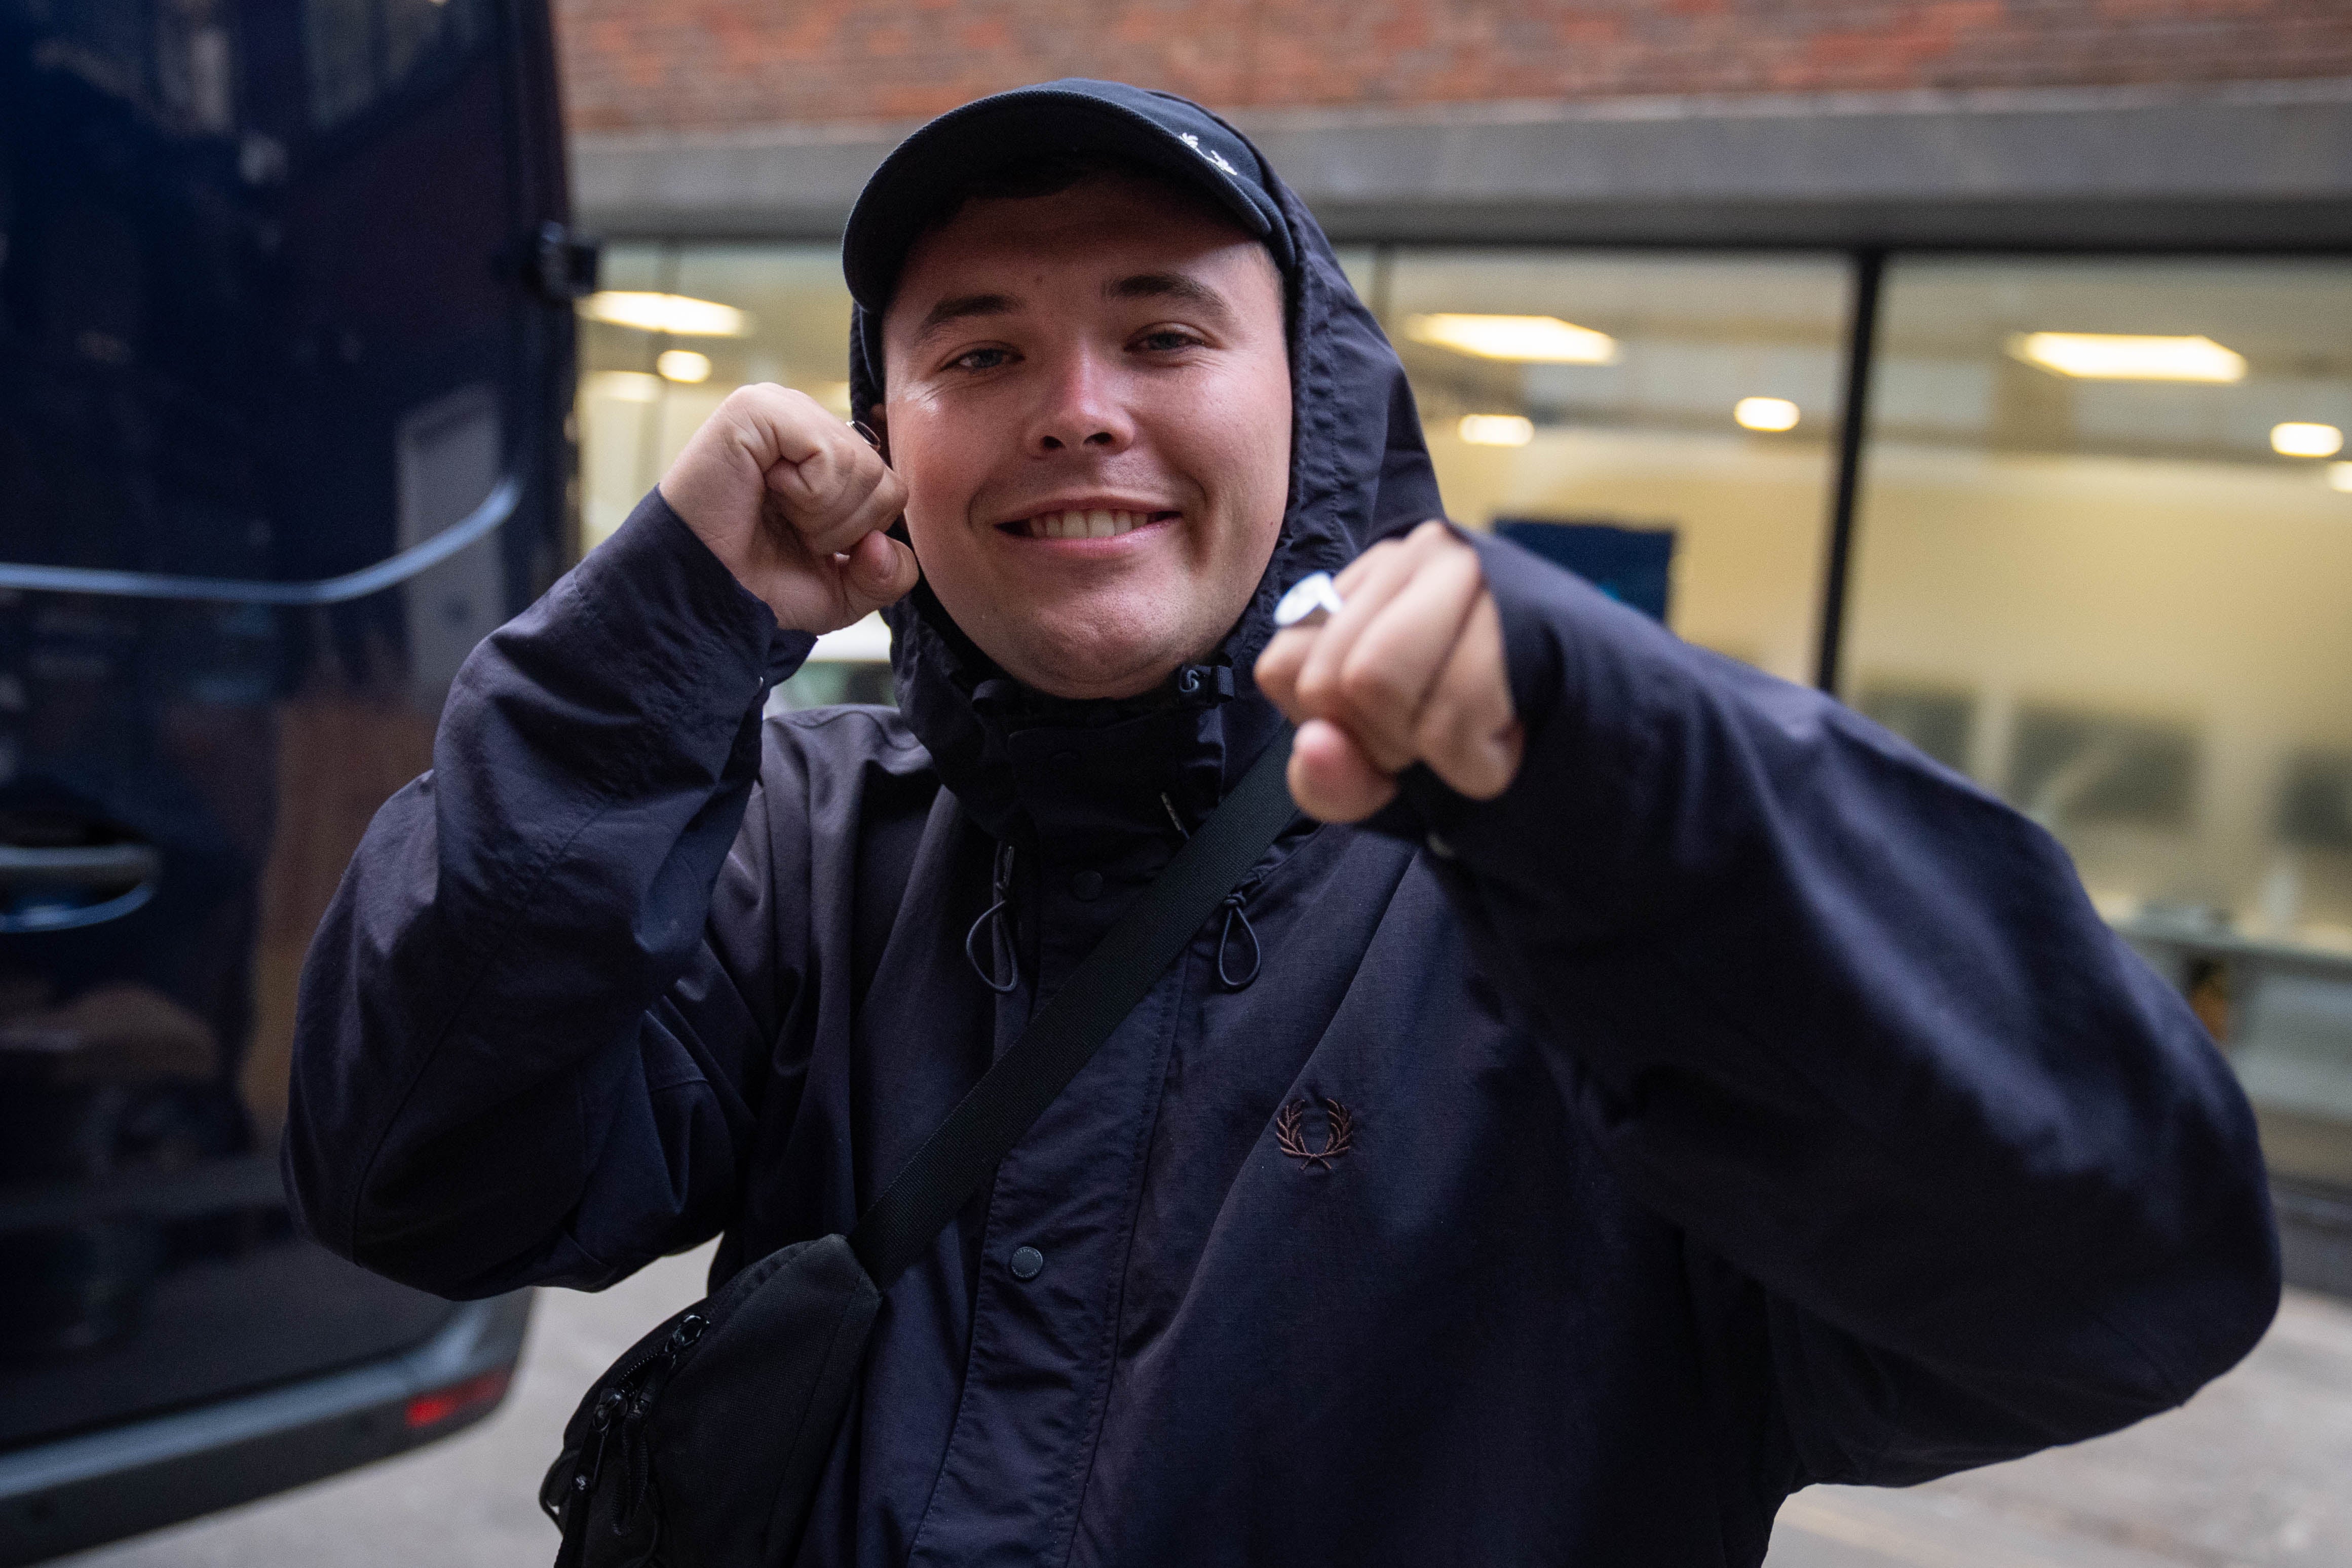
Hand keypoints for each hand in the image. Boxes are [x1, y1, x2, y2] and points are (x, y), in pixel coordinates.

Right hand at [656, 384, 917, 633]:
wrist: (702, 596)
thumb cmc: (760, 585)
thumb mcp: (843, 591)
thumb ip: (889, 574)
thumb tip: (885, 543)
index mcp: (828, 451)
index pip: (891, 487)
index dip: (860, 534)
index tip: (808, 543)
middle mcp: (808, 421)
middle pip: (882, 479)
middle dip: (842, 529)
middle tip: (788, 529)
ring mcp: (782, 408)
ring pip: (861, 468)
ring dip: (821, 515)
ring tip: (775, 512)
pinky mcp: (758, 408)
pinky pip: (828, 454)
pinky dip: (807, 494)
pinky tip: (767, 492)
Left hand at [1255, 521, 1523, 822]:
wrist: (1618, 741)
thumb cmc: (1483, 745)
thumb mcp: (1386, 775)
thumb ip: (1330, 777)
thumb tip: (1317, 745)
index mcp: (1366, 585)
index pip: (1285, 668)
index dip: (1333, 733)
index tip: (1392, 738)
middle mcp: (1412, 555)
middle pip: (1329, 680)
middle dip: (1385, 744)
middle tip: (1446, 737)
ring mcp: (1468, 568)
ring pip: (1375, 681)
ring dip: (1430, 747)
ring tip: (1478, 733)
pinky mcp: (1520, 606)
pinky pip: (1451, 708)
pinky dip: (1477, 761)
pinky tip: (1512, 737)